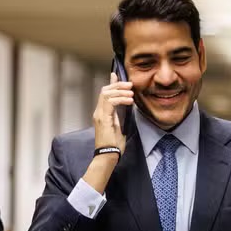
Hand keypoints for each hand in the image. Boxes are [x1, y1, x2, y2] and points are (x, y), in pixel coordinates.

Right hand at [83, 72, 132, 192]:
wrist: (108, 155)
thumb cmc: (115, 145)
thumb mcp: (120, 126)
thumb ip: (121, 115)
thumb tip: (127, 106)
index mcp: (102, 113)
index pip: (105, 93)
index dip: (112, 83)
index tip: (117, 75)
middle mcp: (98, 112)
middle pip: (105, 90)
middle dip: (118, 85)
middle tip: (130, 85)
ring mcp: (99, 115)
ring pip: (107, 94)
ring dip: (121, 91)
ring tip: (132, 93)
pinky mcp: (103, 118)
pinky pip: (111, 102)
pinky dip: (121, 99)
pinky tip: (130, 101)